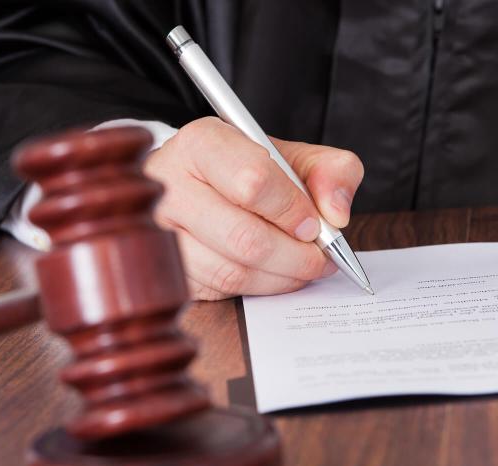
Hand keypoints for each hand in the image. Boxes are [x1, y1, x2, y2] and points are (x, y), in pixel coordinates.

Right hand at [144, 117, 364, 299]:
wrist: (203, 184)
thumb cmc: (249, 170)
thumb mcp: (294, 156)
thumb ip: (331, 170)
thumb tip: (337, 214)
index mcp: (203, 143)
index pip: (253, 181)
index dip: (292, 210)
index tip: (314, 224)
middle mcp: (170, 183)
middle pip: (243, 237)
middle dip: (295, 255)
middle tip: (319, 256)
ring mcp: (160, 229)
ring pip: (232, 270)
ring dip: (280, 276)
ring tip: (302, 265)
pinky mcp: (168, 266)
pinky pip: (219, 290)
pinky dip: (258, 288)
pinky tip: (273, 274)